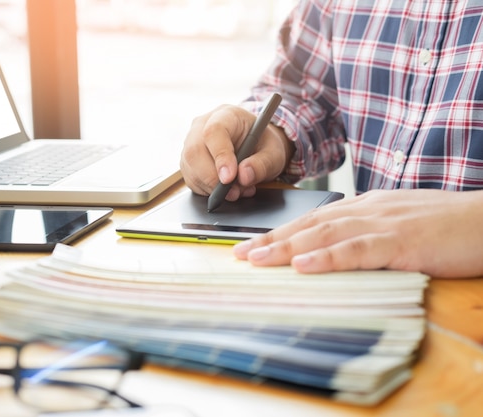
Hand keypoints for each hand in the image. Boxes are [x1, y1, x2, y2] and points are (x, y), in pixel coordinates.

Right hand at [180, 104, 291, 200]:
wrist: (254, 146)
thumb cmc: (262, 144)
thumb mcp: (273, 152)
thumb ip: (262, 164)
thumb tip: (244, 176)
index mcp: (226, 115)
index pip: (214, 132)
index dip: (220, 156)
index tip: (229, 177)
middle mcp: (202, 126)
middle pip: (195, 152)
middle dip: (213, 178)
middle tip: (234, 191)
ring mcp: (191, 144)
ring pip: (190, 169)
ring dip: (212, 187)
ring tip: (237, 190)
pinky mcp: (188, 162)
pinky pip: (191, 180)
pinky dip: (208, 190)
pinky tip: (226, 189)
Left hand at [233, 189, 482, 277]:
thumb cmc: (446, 226)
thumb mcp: (398, 226)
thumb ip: (367, 235)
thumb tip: (337, 251)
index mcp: (365, 207)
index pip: (313, 220)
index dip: (280, 233)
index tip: (253, 246)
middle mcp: (367, 210)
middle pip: (309, 225)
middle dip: (271, 240)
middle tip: (239, 255)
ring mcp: (383, 223)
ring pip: (324, 234)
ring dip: (287, 247)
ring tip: (257, 259)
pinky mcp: (402, 241)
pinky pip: (358, 249)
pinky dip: (327, 257)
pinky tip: (303, 264)